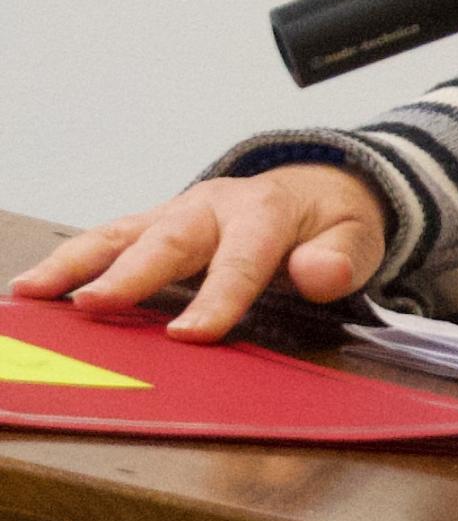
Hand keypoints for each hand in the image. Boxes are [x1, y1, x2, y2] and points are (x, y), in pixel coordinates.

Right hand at [11, 164, 388, 338]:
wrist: (317, 186)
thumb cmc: (334, 221)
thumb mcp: (360, 237)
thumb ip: (342, 258)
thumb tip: (320, 273)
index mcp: (265, 212)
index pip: (241, 260)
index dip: (218, 297)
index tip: (192, 334)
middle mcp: (212, 207)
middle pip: (168, 241)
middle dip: (129, 274)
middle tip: (92, 304)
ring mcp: (176, 212)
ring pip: (121, 233)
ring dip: (76, 263)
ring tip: (35, 291)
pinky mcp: (153, 223)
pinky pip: (107, 240)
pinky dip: (69, 261)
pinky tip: (37, 288)